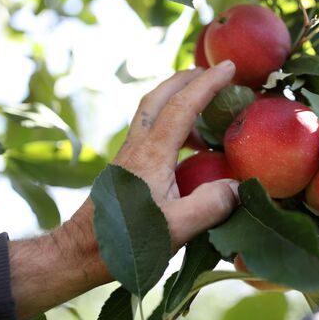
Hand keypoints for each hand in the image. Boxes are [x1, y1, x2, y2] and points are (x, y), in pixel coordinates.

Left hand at [10, 62, 239, 319]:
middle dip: (185, 78)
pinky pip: (150, 133)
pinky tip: (185, 150)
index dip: (207, 83)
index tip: (229, 67)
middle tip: (211, 72)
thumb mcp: (177, 228)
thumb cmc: (127, 242)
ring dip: (176, 100)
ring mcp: (127, 156)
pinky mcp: (124, 169)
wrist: (80, 252)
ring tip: (204, 110)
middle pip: (158, 97)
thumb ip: (211, 205)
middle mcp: (137, 147)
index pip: (182, 106)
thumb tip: (238, 186)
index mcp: (151, 155)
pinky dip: (170, 125)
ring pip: (150, 113)